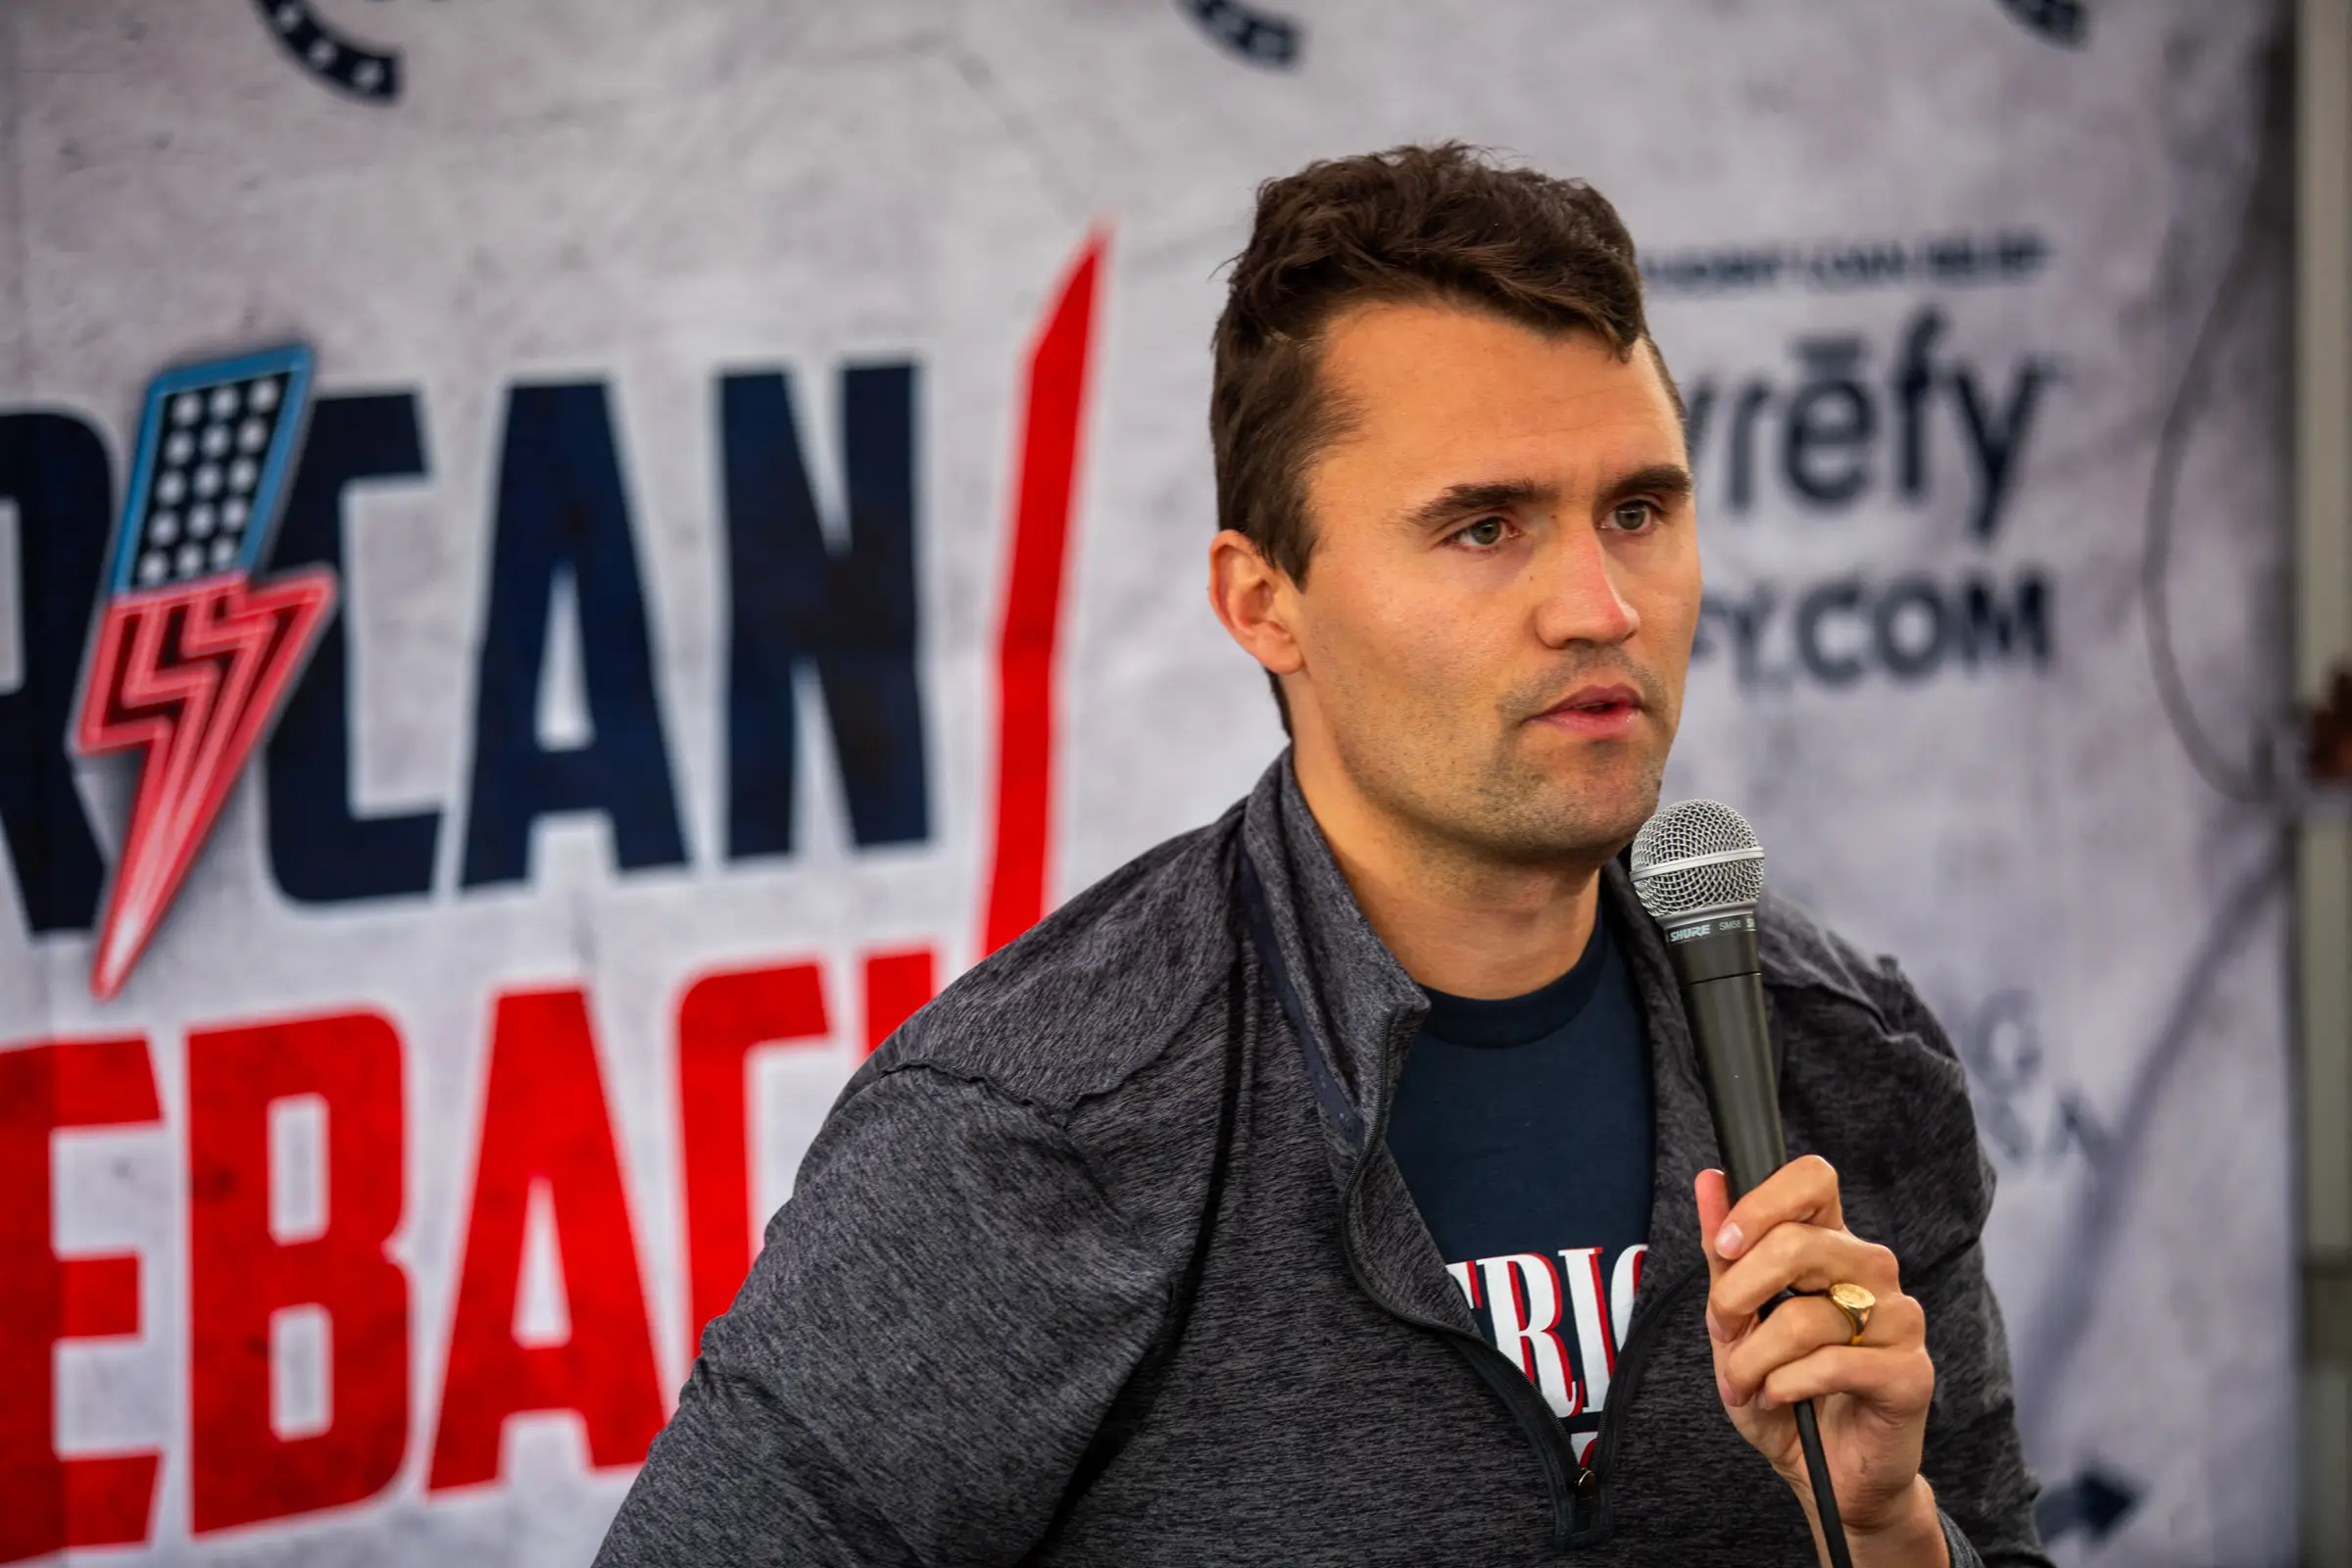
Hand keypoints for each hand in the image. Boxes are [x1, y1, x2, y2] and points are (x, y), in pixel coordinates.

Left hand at [1695, 1160, 1947, 1567]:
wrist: (1826, 1475)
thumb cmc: (1783, 1391)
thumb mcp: (1736, 1323)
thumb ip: (1724, 1253)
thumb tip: (1709, 1180)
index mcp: (1831, 1245)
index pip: (1814, 1179)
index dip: (1763, 1203)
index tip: (1724, 1246)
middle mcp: (1870, 1272)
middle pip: (1800, 1242)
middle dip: (1738, 1293)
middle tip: (1723, 1332)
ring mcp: (1899, 1320)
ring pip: (1807, 1314)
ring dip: (1754, 1357)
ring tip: (1745, 1383)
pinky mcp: (1911, 1373)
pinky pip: (1835, 1363)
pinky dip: (1788, 1384)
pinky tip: (1780, 1397)